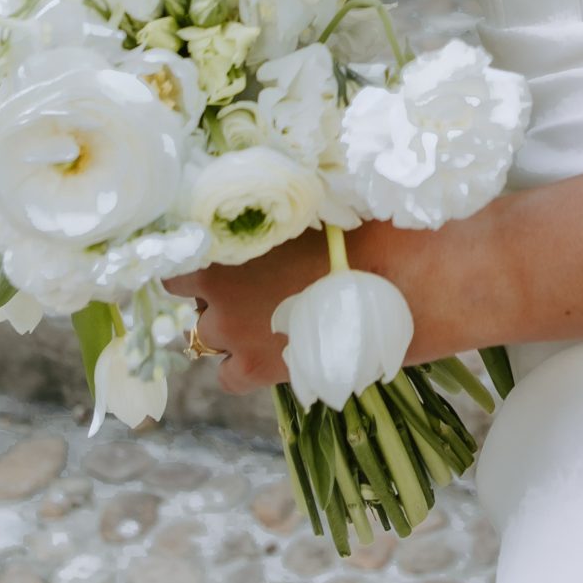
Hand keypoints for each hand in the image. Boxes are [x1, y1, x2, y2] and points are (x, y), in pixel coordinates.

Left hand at [164, 213, 485, 393]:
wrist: (403, 279)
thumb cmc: (363, 228)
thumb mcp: (311, 207)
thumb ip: (275, 217)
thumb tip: (267, 210)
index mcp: (222, 240)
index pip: (179, 254)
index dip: (203, 257)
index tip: (227, 257)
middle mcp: (215, 288)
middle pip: (197, 295)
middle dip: (223, 292)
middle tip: (264, 285)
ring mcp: (231, 332)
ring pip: (210, 335)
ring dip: (234, 326)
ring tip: (277, 317)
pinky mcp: (256, 369)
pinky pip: (229, 375)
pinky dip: (245, 366)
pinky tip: (277, 351)